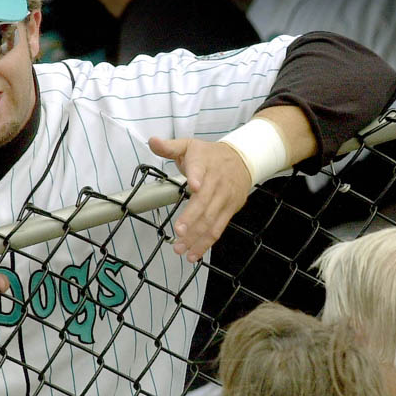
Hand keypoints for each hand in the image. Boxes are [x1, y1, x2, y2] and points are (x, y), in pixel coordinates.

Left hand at [149, 136, 250, 261]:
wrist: (243, 159)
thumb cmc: (210, 155)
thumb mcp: (190, 145)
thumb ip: (170, 147)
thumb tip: (152, 141)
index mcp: (204, 163)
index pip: (201, 169)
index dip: (197, 177)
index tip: (194, 186)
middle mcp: (216, 182)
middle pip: (204, 202)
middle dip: (192, 218)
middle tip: (178, 232)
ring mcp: (224, 198)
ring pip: (211, 219)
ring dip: (196, 236)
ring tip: (180, 249)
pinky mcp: (230, 210)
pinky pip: (218, 229)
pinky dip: (206, 243)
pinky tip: (194, 254)